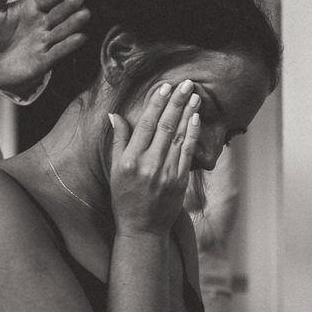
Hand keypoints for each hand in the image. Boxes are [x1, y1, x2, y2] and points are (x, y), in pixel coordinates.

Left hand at [0, 0, 89, 95]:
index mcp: (32, 8)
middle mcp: (43, 24)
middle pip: (59, 14)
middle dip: (68, 7)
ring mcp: (46, 41)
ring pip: (62, 31)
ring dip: (73, 24)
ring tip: (84, 15)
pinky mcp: (46, 60)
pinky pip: (59, 52)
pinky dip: (69, 45)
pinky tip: (80, 37)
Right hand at [108, 80, 200, 235]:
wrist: (142, 227)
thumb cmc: (125, 198)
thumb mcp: (115, 169)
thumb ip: (118, 141)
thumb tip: (115, 115)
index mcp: (129, 159)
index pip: (145, 124)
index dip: (156, 103)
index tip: (165, 87)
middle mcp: (148, 164)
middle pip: (164, 126)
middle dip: (176, 102)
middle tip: (186, 83)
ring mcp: (166, 172)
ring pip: (178, 136)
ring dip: (188, 113)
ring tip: (195, 95)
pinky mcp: (180, 180)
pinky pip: (187, 152)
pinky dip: (192, 133)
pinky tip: (196, 118)